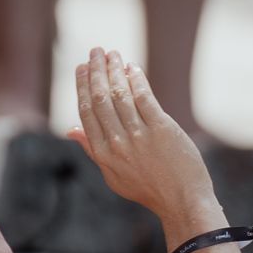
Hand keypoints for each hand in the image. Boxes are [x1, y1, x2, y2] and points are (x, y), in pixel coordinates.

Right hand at [67, 48, 217, 222]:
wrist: (183, 201)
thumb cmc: (148, 188)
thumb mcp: (113, 175)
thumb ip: (92, 150)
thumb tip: (70, 130)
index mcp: (103, 153)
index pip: (86, 112)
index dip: (82, 87)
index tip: (80, 68)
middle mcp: (117, 143)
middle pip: (101, 99)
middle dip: (95, 71)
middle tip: (95, 51)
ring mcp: (139, 135)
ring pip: (120, 94)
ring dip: (114, 70)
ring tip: (112, 54)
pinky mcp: (162, 129)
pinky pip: (144, 98)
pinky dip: (137, 79)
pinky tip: (133, 67)